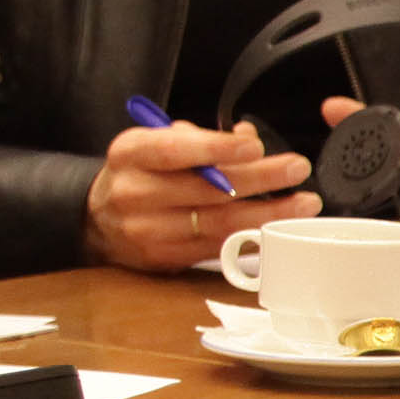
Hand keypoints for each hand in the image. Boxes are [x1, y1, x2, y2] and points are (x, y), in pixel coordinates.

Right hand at [82, 120, 312, 271]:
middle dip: (259, 179)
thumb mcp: (152, 142)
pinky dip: (250, 238)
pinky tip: (276, 228)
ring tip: (302, 204)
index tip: (256, 146)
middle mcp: (134, 193)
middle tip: (296, 168)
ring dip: (267, 214)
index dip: (218, 149)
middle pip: (206, 190)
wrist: (97, 220)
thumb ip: (197, 139)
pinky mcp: (163, 259)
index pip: (176, 151)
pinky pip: (216, 249)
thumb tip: (248, 138)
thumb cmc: (136, 173)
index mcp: (130, 154)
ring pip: (217, 225)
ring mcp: (147, 231)